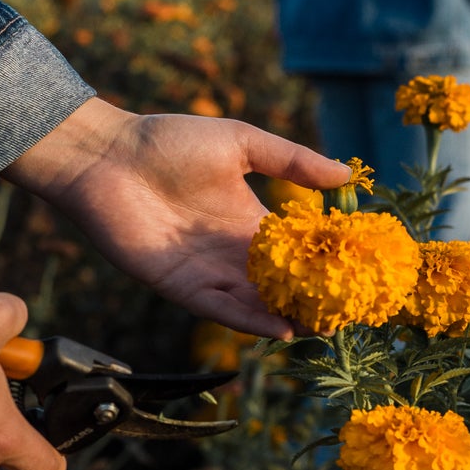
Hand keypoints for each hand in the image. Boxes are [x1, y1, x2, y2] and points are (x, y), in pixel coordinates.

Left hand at [3, 99, 348, 338]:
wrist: (107, 154)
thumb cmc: (169, 140)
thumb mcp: (242, 143)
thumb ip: (291, 160)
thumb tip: (347, 171)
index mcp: (248, 219)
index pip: (295, 249)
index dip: (326, 262)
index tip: (362, 274)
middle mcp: (230, 252)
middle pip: (278, 285)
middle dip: (312, 299)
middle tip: (351, 314)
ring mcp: (205, 272)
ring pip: (253, 303)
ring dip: (285, 316)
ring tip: (323, 328)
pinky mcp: (177, 285)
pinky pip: (217, 308)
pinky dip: (247, 320)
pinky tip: (279, 328)